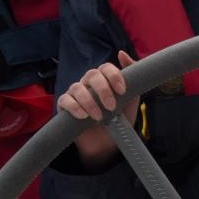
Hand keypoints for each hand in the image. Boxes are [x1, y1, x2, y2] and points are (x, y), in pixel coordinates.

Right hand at [58, 50, 138, 164]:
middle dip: (103, 90)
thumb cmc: (119, 119)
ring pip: (77, 87)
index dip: (114, 76)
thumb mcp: (131, 99)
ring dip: (89, 102)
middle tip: (111, 107)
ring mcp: (75, 94)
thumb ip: (133, 78)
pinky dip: (74, 107)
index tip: (122, 91)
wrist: (108, 143)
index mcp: (104, 79)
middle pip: (91, 74)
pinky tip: (83, 116)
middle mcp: (88, 83)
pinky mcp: (64, 106)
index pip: (106, 68)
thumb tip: (122, 54)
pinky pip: (65, 100)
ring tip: (99, 117)